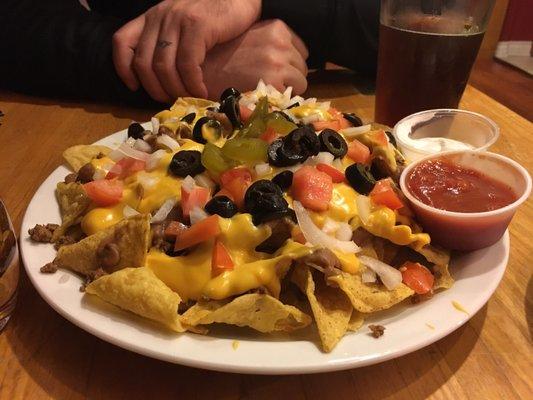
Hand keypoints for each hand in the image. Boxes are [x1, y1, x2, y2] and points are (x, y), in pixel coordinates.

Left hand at [112, 0, 260, 101]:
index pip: (122, 42)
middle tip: (172, 100)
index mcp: (152, 17)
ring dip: (176, 89)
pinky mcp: (197, 25)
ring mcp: (177, 19)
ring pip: (164, 67)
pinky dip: (193, 83)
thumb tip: (163, 78)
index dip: (123, 69)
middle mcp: (160, 16)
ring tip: (189, 98)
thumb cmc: (216, 16)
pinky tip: (201, 90)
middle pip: (143, 63)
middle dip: (156, 89)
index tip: (135, 87)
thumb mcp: (183, 25)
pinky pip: (187, 64)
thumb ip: (170, 42)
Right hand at [203, 20, 308, 99]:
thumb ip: (271, 44)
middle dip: (289, 76)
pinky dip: (281, 99)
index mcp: (276, 28)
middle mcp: (280, 42)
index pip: (300, 50)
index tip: (271, 69)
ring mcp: (278, 61)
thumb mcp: (252, 39)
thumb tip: (289, 59)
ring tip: (264, 88)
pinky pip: (293, 95)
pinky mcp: (273, 81)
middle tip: (266, 80)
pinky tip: (262, 94)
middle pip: (302, 66)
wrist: (203, 72)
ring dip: (286, 88)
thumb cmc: (225, 59)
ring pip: (302, 81)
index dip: (288, 63)